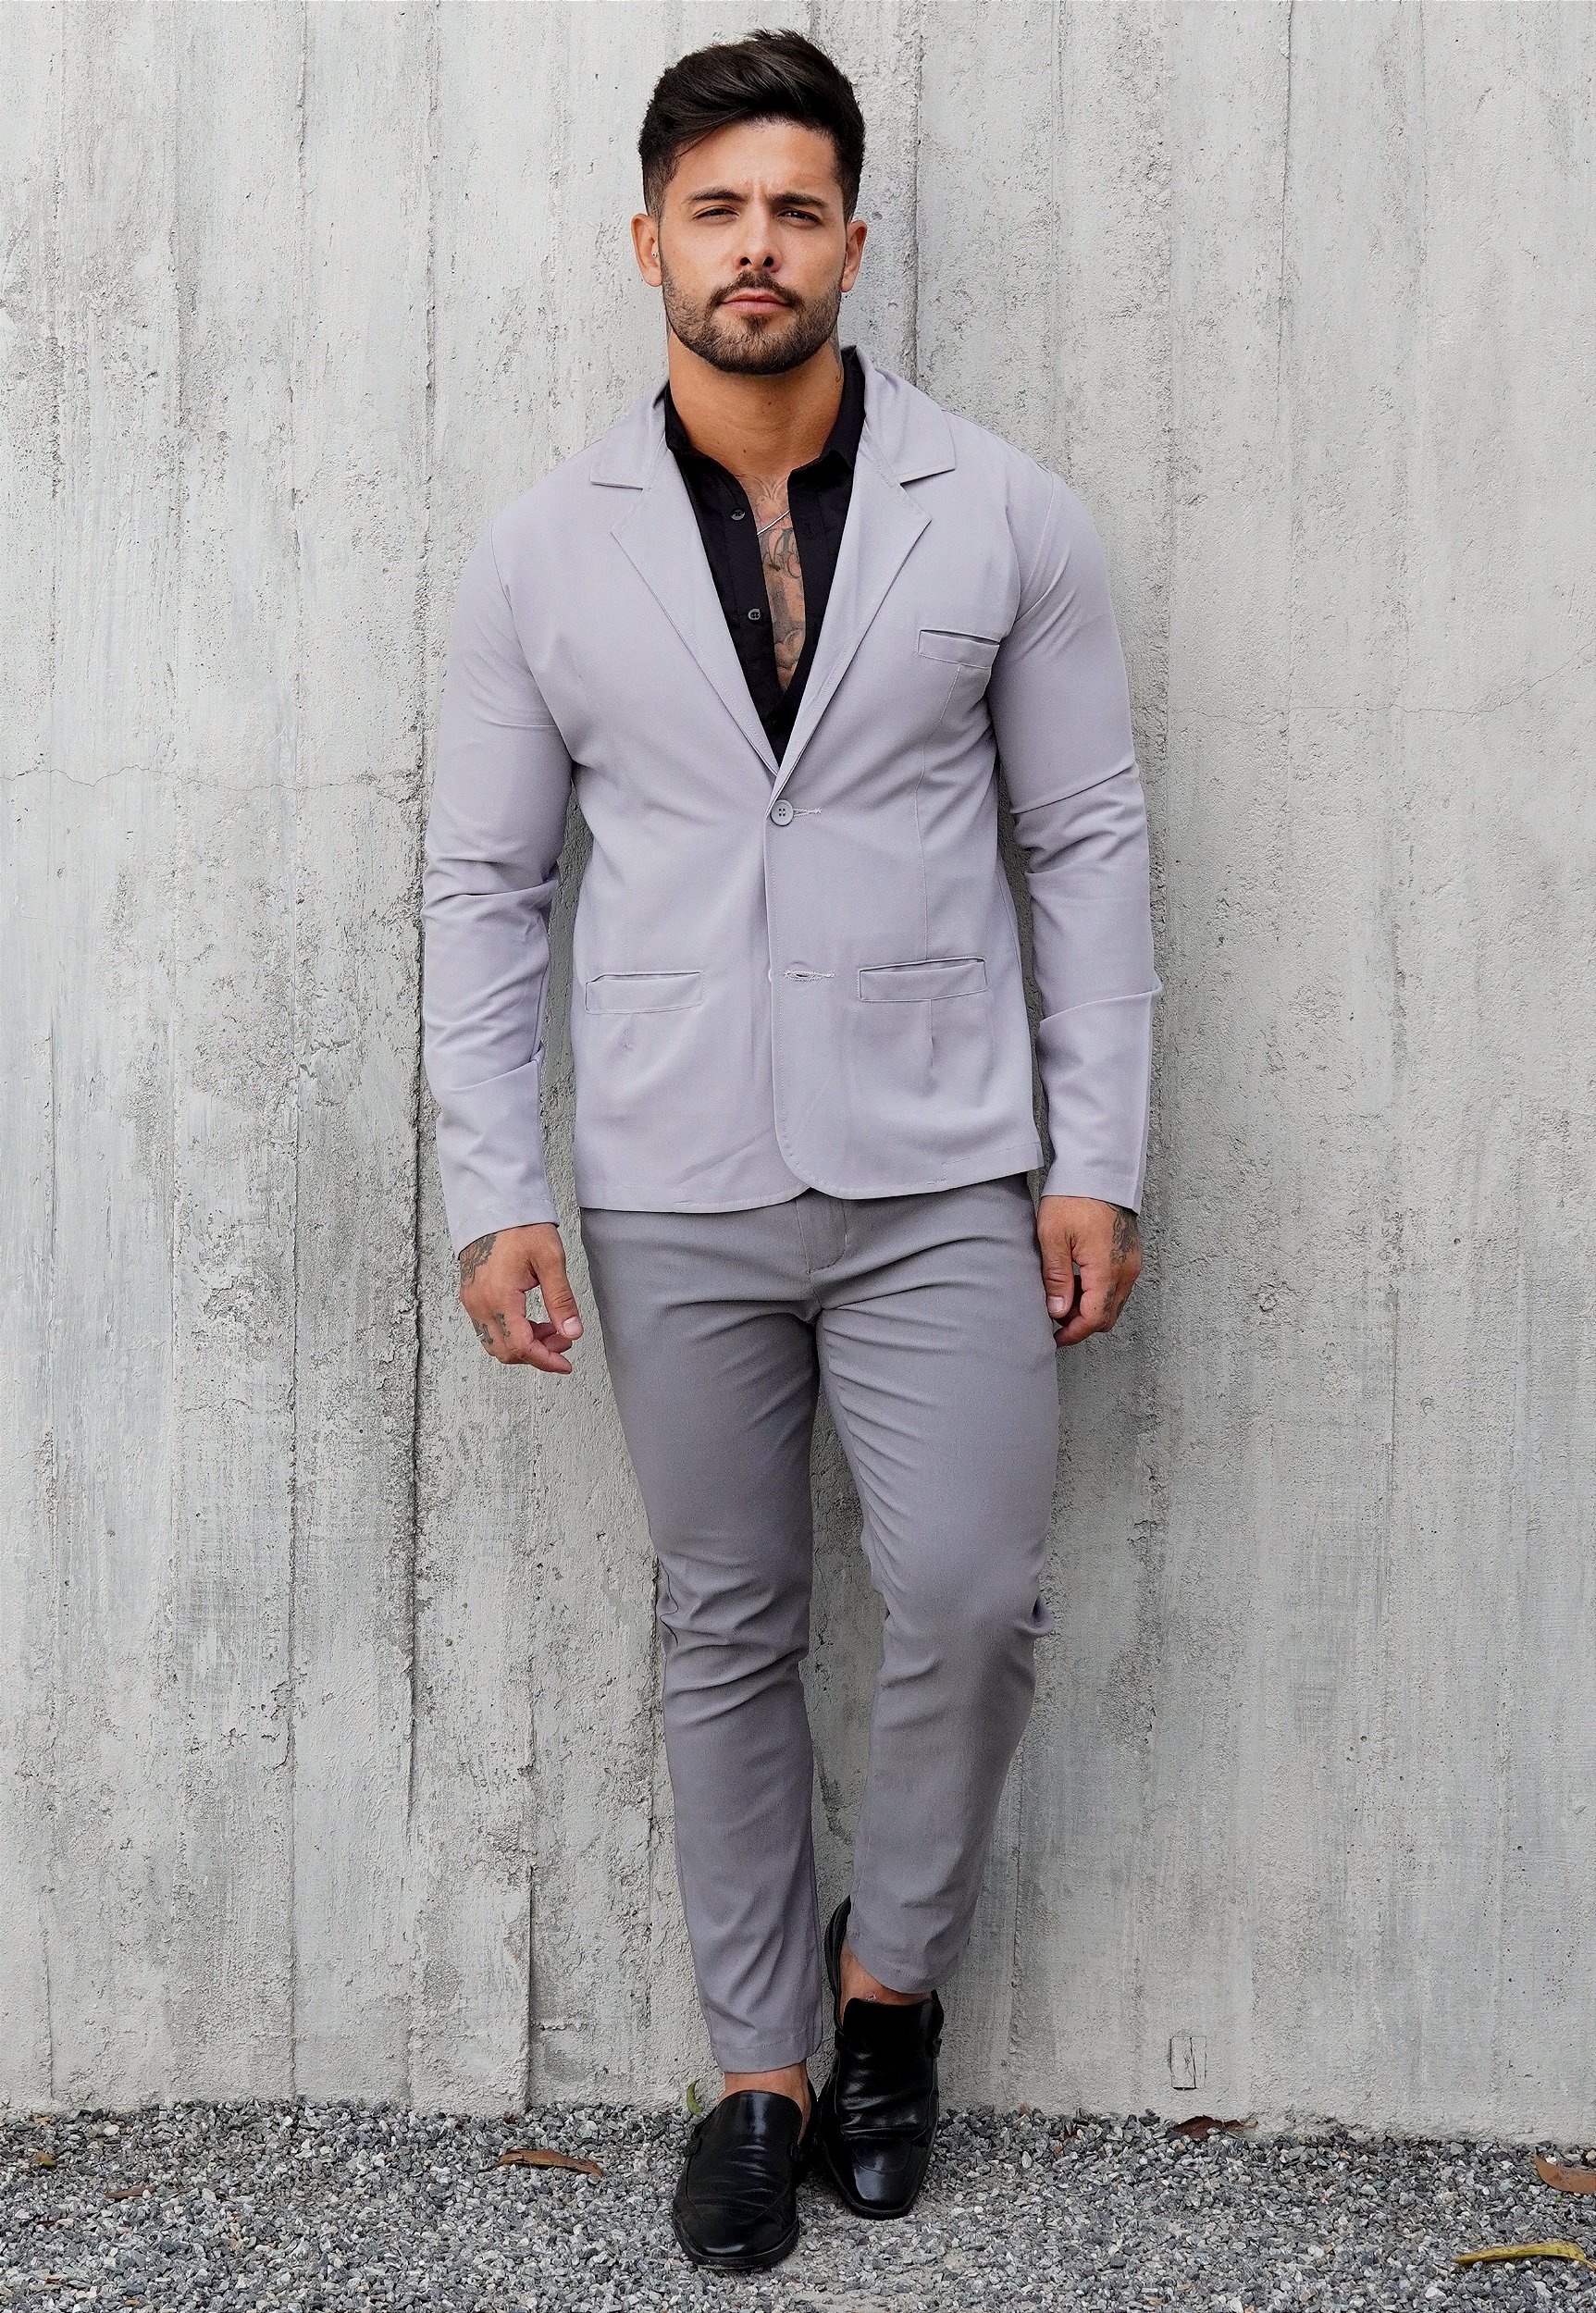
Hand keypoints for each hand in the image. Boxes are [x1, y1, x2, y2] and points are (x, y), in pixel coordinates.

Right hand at [457, 1223, 583, 1372]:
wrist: (494, 1205)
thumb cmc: (520, 1226)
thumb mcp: (550, 1260)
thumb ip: (561, 1300)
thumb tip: (572, 1332)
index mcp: (499, 1297)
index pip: (521, 1346)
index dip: (546, 1360)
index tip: (565, 1364)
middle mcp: (479, 1304)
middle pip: (506, 1352)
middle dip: (538, 1354)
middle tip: (563, 1340)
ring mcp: (472, 1301)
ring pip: (496, 1343)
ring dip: (525, 1345)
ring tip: (552, 1329)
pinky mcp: (471, 1296)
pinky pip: (489, 1329)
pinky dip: (512, 1333)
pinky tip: (533, 1321)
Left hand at [1037, 1195, 1141, 1346]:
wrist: (1099, 1170)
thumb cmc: (1074, 1198)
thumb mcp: (1053, 1238)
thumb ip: (1056, 1279)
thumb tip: (1057, 1312)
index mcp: (1107, 1270)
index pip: (1094, 1319)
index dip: (1073, 1333)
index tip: (1055, 1338)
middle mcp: (1126, 1271)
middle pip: (1107, 1316)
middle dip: (1081, 1324)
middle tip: (1054, 1319)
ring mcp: (1131, 1263)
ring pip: (1113, 1303)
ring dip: (1090, 1309)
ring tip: (1062, 1298)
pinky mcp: (1130, 1255)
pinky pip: (1118, 1287)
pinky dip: (1099, 1294)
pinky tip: (1077, 1282)